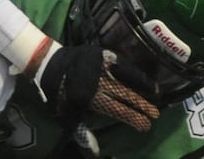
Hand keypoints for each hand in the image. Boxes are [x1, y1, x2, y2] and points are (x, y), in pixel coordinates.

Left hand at [37, 44, 159, 131]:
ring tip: (155, 94)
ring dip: (141, 87)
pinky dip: (133, 70)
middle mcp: (97, 83)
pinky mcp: (100, 55)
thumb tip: (95, 153)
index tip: (145, 126)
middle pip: (124, 96)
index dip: (133, 118)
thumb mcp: (65, 115)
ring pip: (126, 78)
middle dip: (141, 106)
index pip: (117, 111)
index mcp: (88, 99)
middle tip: (156, 114)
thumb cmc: (57, 92)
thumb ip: (82, 132)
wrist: (47, 63)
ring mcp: (100, 67)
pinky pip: (121, 63)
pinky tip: (142, 75)